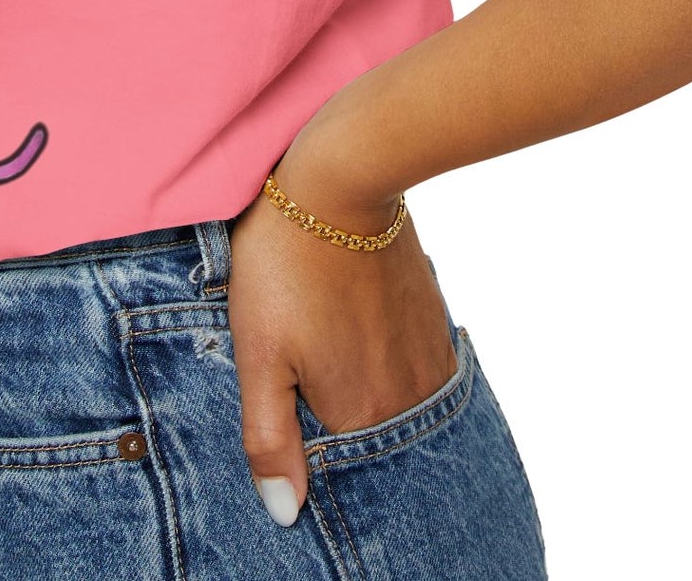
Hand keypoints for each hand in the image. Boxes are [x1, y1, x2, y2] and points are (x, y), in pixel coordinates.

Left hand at [226, 113, 457, 528]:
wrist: (343, 178)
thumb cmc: (287, 263)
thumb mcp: (257, 352)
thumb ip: (269, 438)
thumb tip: (285, 513)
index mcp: (360, 413)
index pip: (341, 473)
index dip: (310, 462)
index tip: (291, 428)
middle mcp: (406, 397)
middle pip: (373, 440)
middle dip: (341, 430)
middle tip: (307, 379)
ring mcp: (427, 358)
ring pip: (397, 405)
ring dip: (369, 399)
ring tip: (331, 357)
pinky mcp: (434, 321)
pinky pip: (415, 370)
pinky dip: (391, 370)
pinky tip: (360, 340)